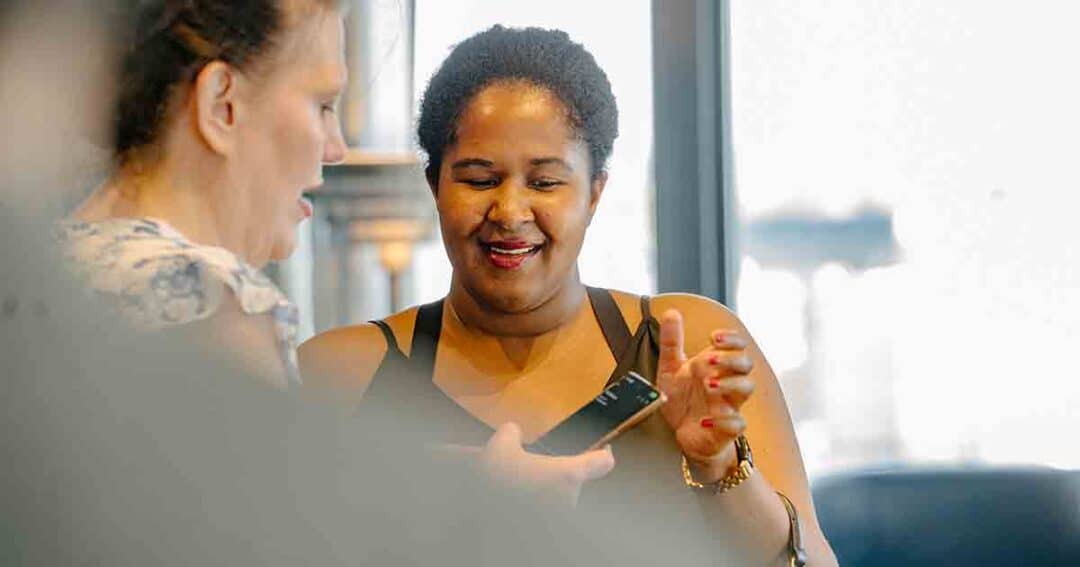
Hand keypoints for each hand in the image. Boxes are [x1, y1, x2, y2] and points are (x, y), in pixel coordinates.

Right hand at [435, 422, 615, 507]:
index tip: (604, 449)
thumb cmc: (498, 482)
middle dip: (553, 477)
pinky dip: (536, 505)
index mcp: (567, 474)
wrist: (484, 518)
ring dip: (543, 493)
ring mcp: (561, 515)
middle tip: (530, 473)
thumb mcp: (500, 447)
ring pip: (557, 498)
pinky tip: (517, 500)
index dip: (604, 454)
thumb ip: (511, 433)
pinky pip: (548, 511)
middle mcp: (569, 497)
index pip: (601, 463)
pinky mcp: (551, 528)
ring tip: (518, 488)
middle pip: (572, 481)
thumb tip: (513, 431)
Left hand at [655, 309, 754, 481]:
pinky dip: (724, 421)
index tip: (714, 337)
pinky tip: (706, 420)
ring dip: (730, 384)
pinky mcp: (727, 429)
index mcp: (715, 366)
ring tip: (708, 385)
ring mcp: (729, 405)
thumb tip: (671, 312)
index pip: (736, 345)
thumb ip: (671, 342)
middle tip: (708, 361)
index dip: (731, 339)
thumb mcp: (670, 369)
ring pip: (747, 389)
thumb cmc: (682, 400)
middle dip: (730, 359)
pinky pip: (737, 424)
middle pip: (745, 364)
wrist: (682, 435)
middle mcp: (726, 382)